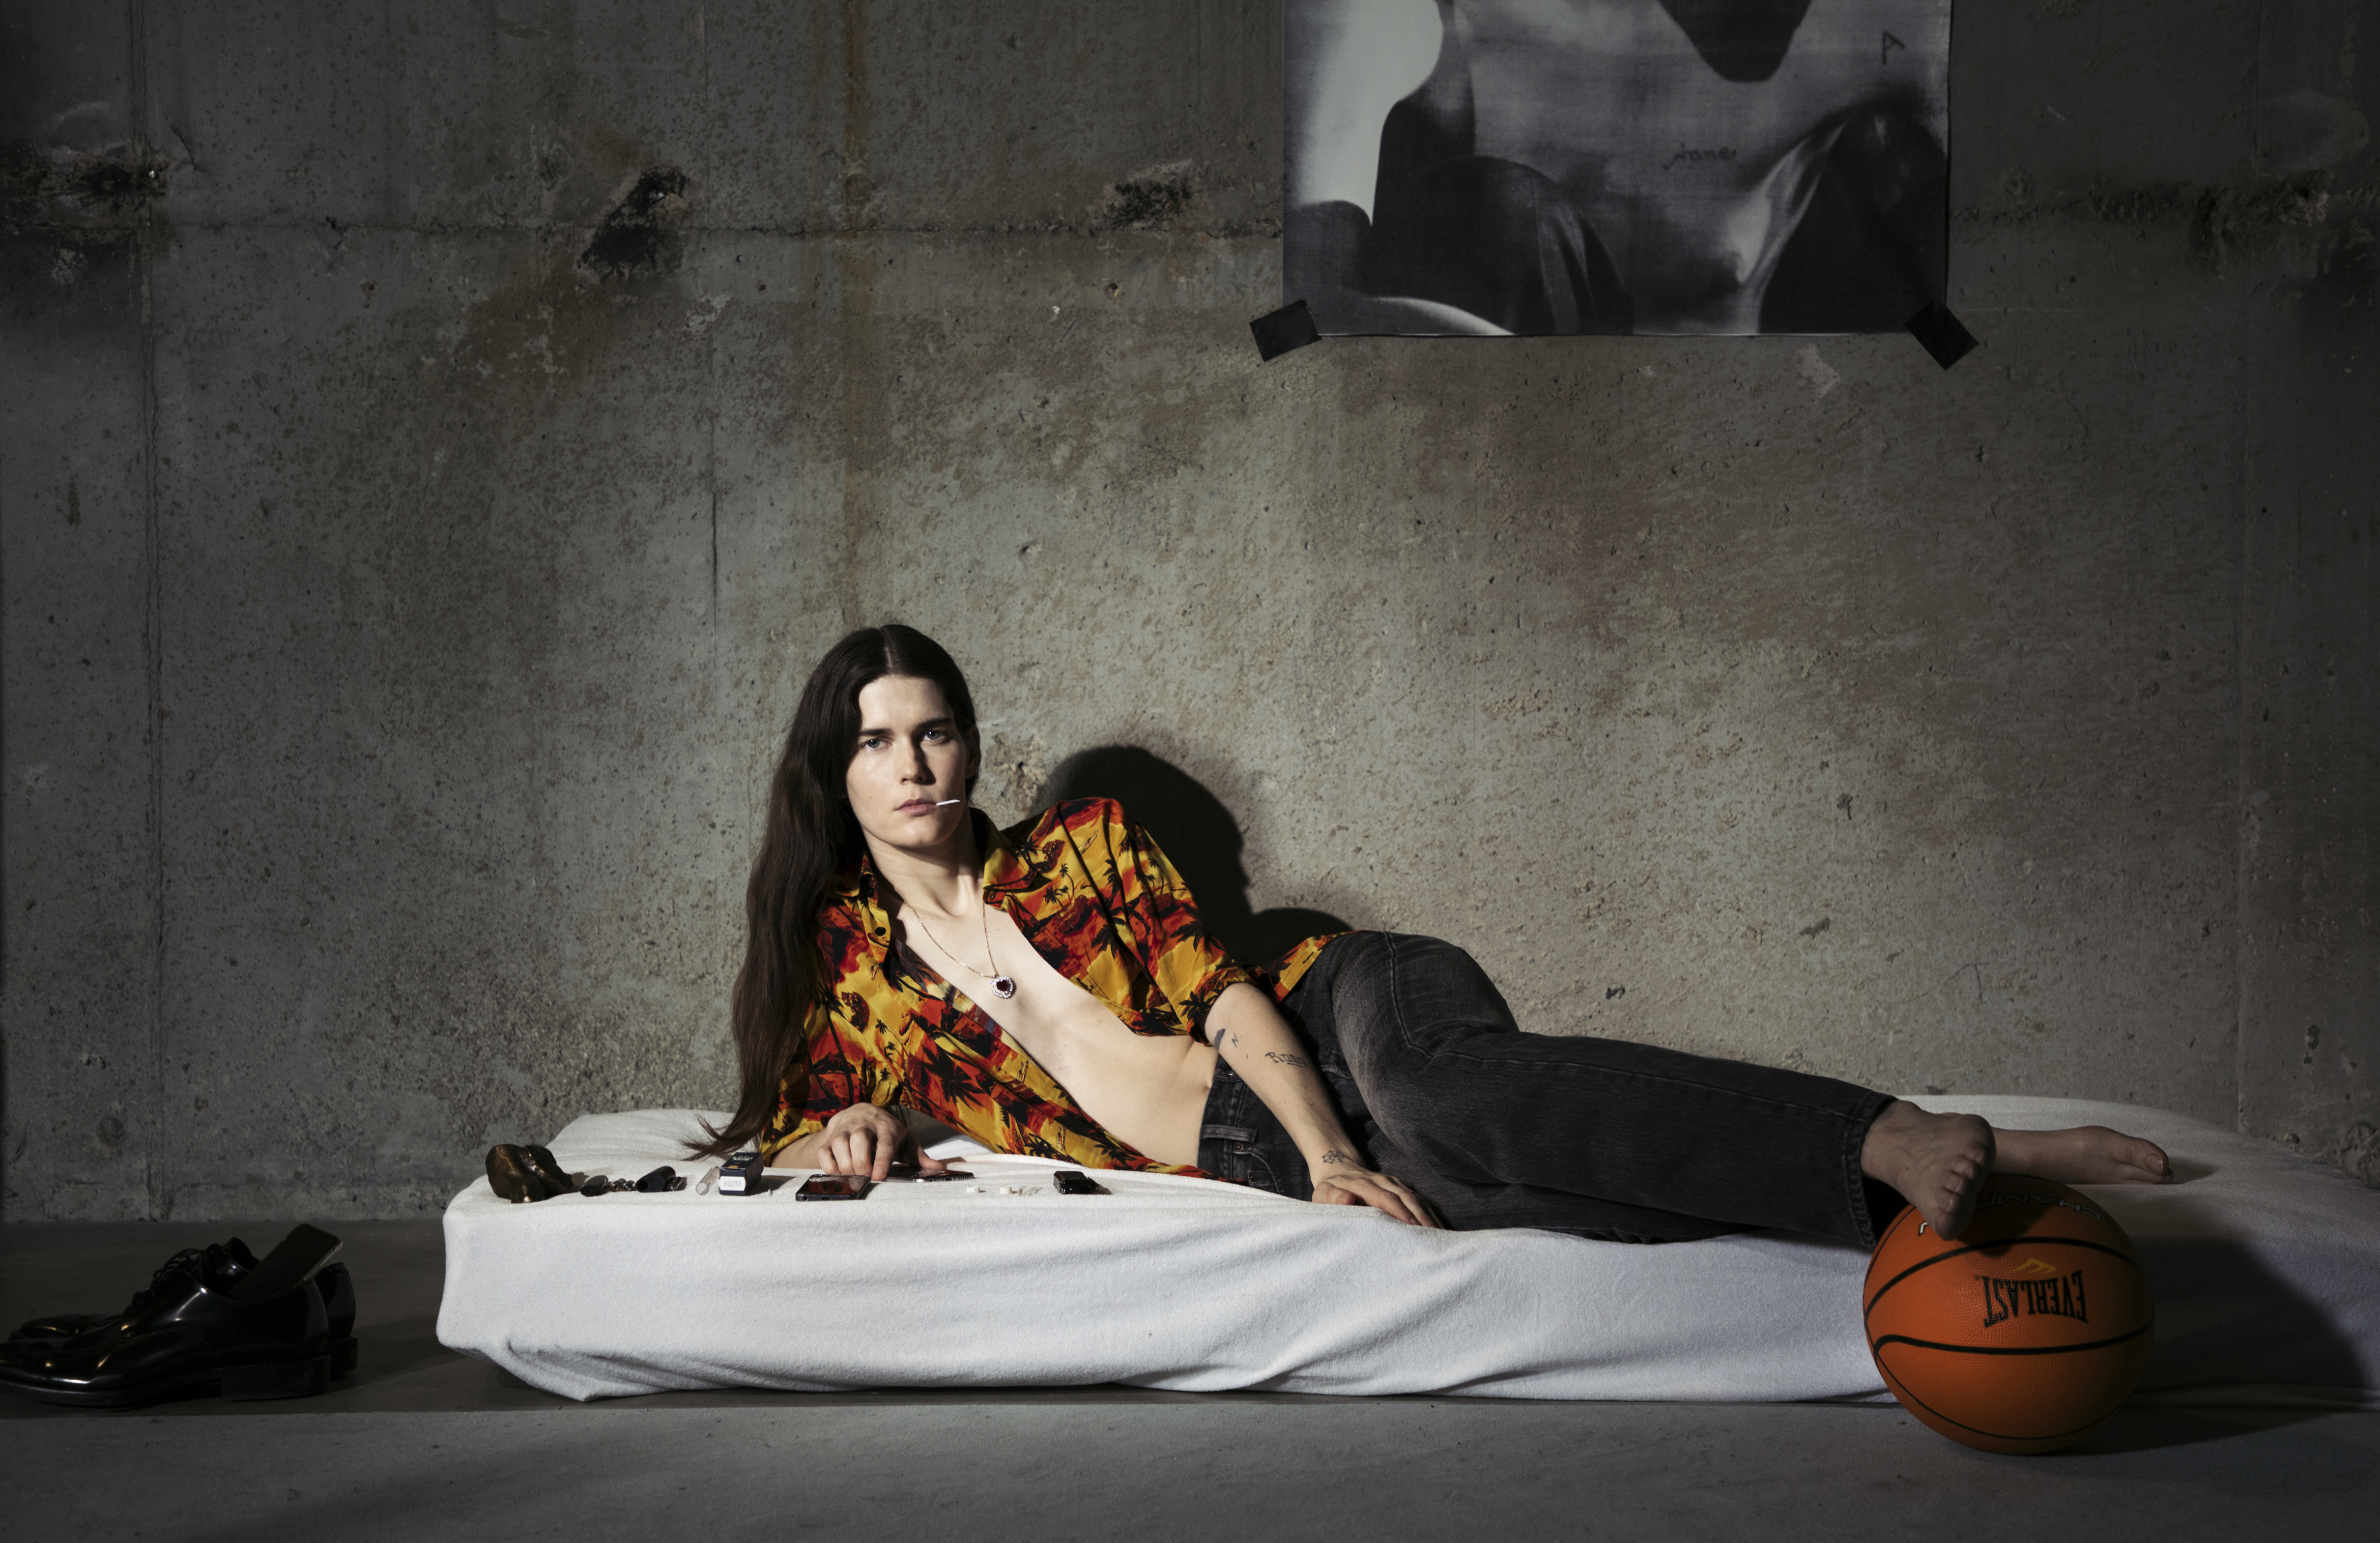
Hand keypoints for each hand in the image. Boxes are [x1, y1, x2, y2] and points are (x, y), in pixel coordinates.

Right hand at [814, 1105, 948, 1180]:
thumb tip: (939, 1167)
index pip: (884, 1143)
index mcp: (886, 1127)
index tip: (878, 1177)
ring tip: (854, 1176)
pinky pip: (824, 1153)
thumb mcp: (904, 1140)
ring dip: (846, 1166)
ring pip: (839, 1145)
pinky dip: (829, 1166)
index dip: (881, 1160)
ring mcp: (844, 1131)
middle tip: (867, 1178)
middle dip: (862, 1164)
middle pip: (858, 1142)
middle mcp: (863, 1126)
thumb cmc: (886, 1133)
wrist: (858, 1114)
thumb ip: (918, 1156)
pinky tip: (839, 1173)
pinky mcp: (829, 1138)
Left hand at [1309, 1161, 1441, 1227]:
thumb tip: (1347, 1199)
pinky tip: (1440, 1230)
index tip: (1413, 1229)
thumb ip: (1333, 1197)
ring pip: (1417, 1200)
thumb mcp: (1323, 1194)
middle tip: (1434, 1239)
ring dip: (1429, 1217)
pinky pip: (1419, 1201)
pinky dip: (1430, 1215)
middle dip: (1421, 1218)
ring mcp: (1395, 1184)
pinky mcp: (1401, 1189)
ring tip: (1442, 1238)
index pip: (1386, 1199)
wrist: (1339, 1170)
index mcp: (1365, 1184)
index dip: (1401, 1213)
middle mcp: (1384, 1182)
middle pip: (1407, 1199)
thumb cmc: (1330, 1190)